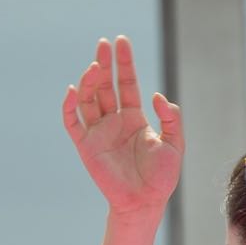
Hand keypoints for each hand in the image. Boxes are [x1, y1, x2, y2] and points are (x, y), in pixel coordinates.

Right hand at [62, 36, 181, 220]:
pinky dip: (70, 105)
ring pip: (88, 99)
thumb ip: (172, 117)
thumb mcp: (175, 143)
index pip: (126, 83)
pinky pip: (73, 122)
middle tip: (103, 44)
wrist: (145, 203)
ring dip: (89, 81)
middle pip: (104, 86)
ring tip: (95, 67)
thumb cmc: (161, 177)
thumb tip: (157, 95)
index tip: (121, 42)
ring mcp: (98, 133)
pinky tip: (74, 90)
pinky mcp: (86, 146)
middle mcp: (114, 122)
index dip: (124, 63)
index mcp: (134, 118)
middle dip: (104, 64)